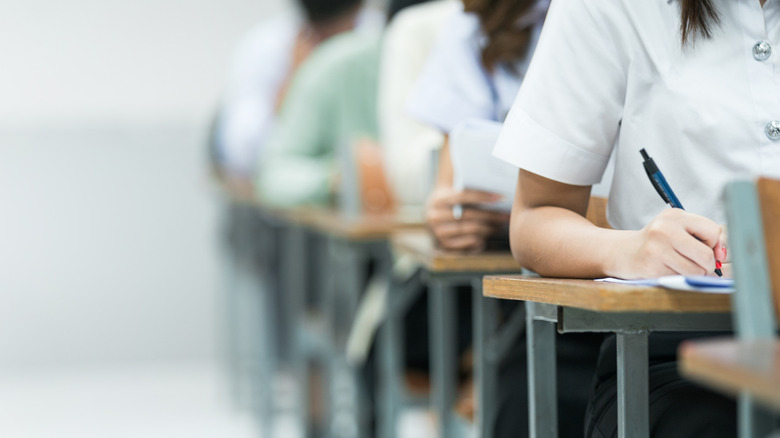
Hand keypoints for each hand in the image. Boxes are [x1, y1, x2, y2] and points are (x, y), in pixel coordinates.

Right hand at [426, 187, 509, 251]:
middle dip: (490, 215)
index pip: (462, 196)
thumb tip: (498, 196)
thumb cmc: (452, 202)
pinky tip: (488, 235)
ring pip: (470, 230)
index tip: (501, 197)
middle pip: (468, 215)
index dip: (483, 196)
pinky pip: (467, 243)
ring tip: (500, 225)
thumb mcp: (454, 193)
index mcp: (437, 200)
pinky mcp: (444, 246)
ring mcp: (438, 233)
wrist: (435, 216)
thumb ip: (470, 192)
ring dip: (488, 228)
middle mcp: (434, 217)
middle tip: (506, 215)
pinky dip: (480, 239)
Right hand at [607, 208, 726, 278]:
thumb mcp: (677, 229)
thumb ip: (702, 236)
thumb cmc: (658, 242)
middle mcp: (665, 229)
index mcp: (675, 216)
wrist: (623, 251)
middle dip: (707, 265)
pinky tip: (666, 269)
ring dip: (693, 273)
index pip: (713, 231)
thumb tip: (723, 255)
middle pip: (706, 255)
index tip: (706, 249)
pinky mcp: (651, 266)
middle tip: (698, 264)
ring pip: (695, 270)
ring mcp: (657, 248)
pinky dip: (677, 277)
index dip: (714, 245)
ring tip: (680, 266)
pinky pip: (680, 278)